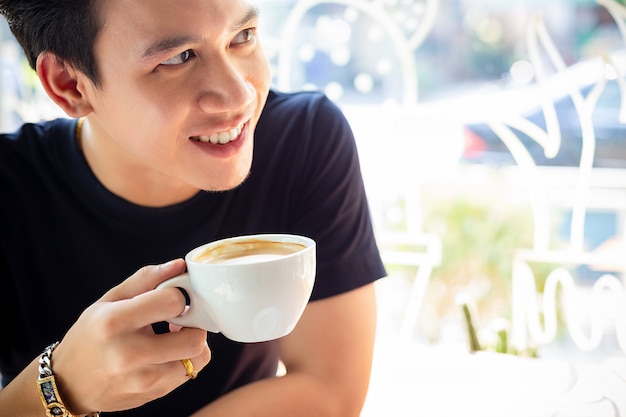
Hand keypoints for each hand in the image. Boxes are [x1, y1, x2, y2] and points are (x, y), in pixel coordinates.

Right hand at [50, 259, 210, 413]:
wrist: (70, 383)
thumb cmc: (91, 336)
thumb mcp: (109, 300)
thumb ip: (146, 280)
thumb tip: (180, 265)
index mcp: (114, 322)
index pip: (172, 302)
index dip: (179, 295)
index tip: (173, 296)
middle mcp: (129, 354)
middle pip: (195, 338)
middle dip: (194, 323)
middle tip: (181, 318)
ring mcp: (143, 380)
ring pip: (198, 357)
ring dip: (192, 343)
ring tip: (172, 336)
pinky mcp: (153, 394)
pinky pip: (189, 372)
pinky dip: (185, 359)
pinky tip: (166, 352)